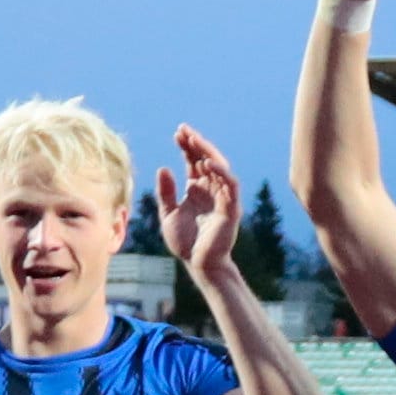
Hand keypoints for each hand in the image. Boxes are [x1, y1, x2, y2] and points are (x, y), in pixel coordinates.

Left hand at [157, 125, 240, 273]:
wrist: (198, 264)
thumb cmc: (184, 242)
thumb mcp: (168, 213)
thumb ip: (166, 192)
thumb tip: (164, 167)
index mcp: (197, 189)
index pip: (194, 161)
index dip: (187, 146)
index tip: (178, 132)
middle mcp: (212, 189)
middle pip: (207, 159)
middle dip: (197, 144)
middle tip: (185, 130)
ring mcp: (223, 197)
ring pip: (220, 168)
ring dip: (208, 153)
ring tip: (194, 141)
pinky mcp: (231, 208)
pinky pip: (230, 185)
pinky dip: (221, 172)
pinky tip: (208, 163)